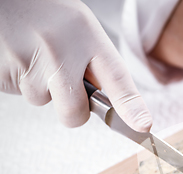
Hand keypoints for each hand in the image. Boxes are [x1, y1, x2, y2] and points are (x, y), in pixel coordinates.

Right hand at [0, 0, 151, 131]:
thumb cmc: (45, 13)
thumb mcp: (79, 28)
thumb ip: (96, 63)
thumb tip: (110, 104)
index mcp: (86, 33)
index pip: (117, 78)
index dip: (131, 106)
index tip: (143, 126)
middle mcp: (60, 47)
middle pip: (75, 111)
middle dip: (73, 111)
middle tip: (65, 85)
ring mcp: (28, 59)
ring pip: (42, 100)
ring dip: (40, 86)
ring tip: (32, 53)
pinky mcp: (2, 70)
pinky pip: (17, 91)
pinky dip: (17, 79)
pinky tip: (17, 55)